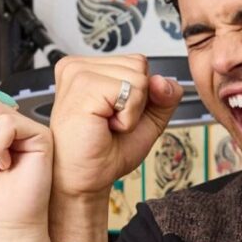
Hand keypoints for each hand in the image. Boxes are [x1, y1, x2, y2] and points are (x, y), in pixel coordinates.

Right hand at [50, 55, 182, 198]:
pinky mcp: (83, 85)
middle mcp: (79, 66)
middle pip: (139, 64)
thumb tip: (162, 80)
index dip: (138, 95)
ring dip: (131, 111)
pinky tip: (104, 125)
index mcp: (88, 68)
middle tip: (108, 122)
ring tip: (104, 124)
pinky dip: (127, 117)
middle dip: (135, 101)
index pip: (137, 61)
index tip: (113, 115)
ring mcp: (78, 73)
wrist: (83, 179)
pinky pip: (131, 91)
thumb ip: (163, 96)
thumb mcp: (145, 120)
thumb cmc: (102, 153)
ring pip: (138, 77)